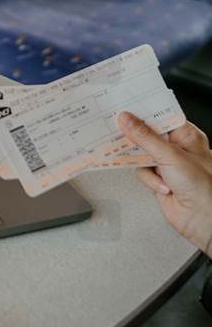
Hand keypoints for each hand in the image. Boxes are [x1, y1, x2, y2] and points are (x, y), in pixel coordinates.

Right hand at [118, 112, 211, 255]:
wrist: (202, 218)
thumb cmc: (202, 186)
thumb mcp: (170, 155)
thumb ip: (145, 137)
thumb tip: (128, 120)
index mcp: (186, 136)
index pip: (161, 117)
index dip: (144, 113)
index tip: (127, 108)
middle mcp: (177, 148)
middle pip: (148, 135)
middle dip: (138, 138)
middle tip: (123, 132)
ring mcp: (167, 164)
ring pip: (142, 154)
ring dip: (145, 163)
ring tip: (151, 166)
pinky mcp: (158, 179)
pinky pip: (142, 172)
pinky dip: (149, 180)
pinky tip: (163, 185)